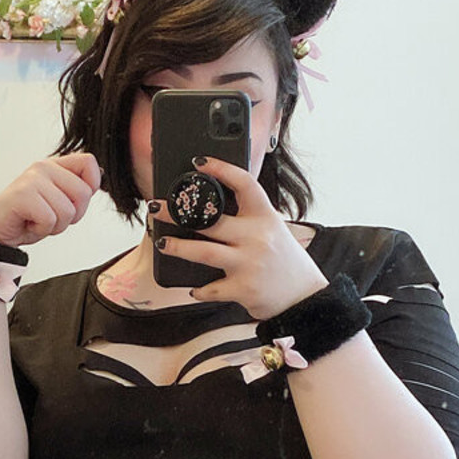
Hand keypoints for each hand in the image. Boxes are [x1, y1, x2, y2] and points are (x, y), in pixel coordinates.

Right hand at [0, 152, 101, 246]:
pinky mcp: (23, 194)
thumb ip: (75, 190)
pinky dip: (41, 230)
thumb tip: (99, 178)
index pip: (89, 163)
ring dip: (54, 226)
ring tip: (36, 221)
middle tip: (49, 217)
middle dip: (71, 216)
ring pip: (68, 210)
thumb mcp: (57, 202)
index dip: (91, 186)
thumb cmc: (25, 219)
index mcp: (53, 166)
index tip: (74, 202)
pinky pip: (50, 219)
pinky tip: (28, 224)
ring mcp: (32, 179)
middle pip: (83, 193)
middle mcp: (43, 167)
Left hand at [154, 157, 327, 319]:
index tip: (199, 162)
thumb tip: (210, 209)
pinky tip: (194, 289)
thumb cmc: (284, 261)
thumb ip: (249, 219)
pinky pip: (212, 289)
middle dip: (177, 213)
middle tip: (156, 208)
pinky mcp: (243, 288)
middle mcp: (257, 236)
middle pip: (210, 220)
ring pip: (204, 252)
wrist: (303, 296)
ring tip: (163, 244)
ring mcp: (249, 263)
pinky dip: (199, 290)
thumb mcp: (274, 230)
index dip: (221, 169)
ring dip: (178, 248)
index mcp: (266, 216)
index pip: (244, 183)